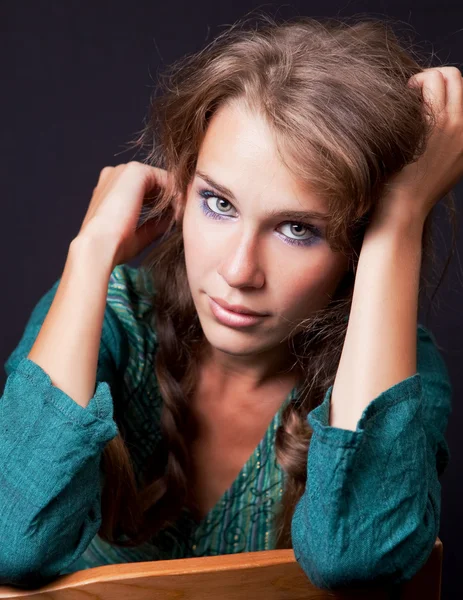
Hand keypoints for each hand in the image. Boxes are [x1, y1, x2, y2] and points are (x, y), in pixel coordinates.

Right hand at [77, 161, 175, 268]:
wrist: (100, 245)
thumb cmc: (114, 246)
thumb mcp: (138, 235)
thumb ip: (154, 225)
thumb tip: (171, 220)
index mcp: (111, 190)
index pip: (145, 191)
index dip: (163, 205)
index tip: (175, 222)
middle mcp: (116, 176)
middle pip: (154, 183)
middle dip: (171, 200)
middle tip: (181, 220)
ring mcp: (124, 171)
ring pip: (161, 180)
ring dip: (175, 197)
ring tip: (180, 218)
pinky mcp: (135, 170)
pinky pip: (165, 178)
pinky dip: (176, 193)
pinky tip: (179, 211)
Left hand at [371, 66, 462, 228]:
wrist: (404, 209)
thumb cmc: (413, 191)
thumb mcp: (443, 167)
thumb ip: (447, 142)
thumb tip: (437, 121)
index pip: (461, 93)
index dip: (438, 88)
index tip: (419, 101)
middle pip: (454, 76)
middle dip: (430, 76)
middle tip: (409, 94)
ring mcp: (449, 125)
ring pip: (441, 76)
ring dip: (419, 80)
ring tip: (401, 100)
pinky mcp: (431, 126)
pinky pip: (425, 87)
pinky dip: (409, 88)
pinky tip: (394, 106)